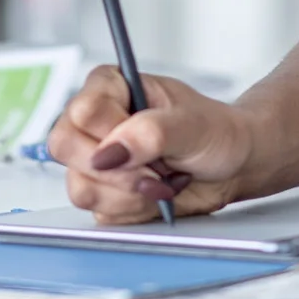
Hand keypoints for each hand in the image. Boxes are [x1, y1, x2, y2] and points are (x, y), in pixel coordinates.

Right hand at [47, 66, 257, 223]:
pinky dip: (135, 209)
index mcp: (110, 87)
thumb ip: (151, 132)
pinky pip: (100, 211)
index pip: (83, 110)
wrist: (232, 165)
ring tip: (163, 180)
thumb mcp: (191, 125)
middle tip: (156, 170)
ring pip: (81, 187)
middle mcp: (96, 122)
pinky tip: (158, 194)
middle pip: (66, 148)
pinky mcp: (104, 192)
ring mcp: (96, 159)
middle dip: (118, 171)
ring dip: (130, 193)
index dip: (111, 134)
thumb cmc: (215, 132)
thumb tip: (111, 151)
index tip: (146, 143)